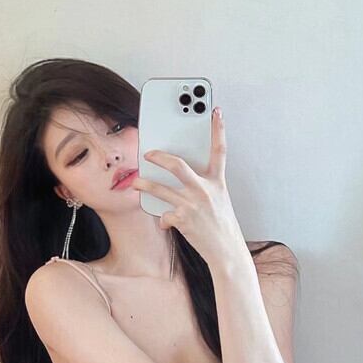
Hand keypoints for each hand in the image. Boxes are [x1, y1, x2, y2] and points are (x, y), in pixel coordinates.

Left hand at [131, 106, 244, 267]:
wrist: (226, 251)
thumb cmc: (222, 227)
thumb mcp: (219, 201)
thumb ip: (204, 188)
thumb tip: (184, 182)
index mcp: (217, 182)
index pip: (219, 150)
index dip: (218, 129)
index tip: (215, 111)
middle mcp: (205, 190)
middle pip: (178, 165)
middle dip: (159, 157)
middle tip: (148, 153)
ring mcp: (192, 204)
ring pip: (161, 189)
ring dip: (145, 184)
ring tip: (136, 182)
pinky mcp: (183, 219)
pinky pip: (164, 215)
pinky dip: (163, 219)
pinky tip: (165, 223)